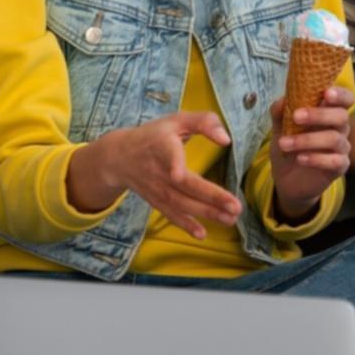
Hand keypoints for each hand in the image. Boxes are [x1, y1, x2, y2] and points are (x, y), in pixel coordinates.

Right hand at [69, 112, 240, 239]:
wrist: (118, 157)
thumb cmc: (155, 135)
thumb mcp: (177, 120)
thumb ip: (204, 121)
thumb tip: (226, 140)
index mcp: (163, 145)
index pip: (168, 155)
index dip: (173, 164)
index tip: (177, 174)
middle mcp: (158, 170)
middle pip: (184, 185)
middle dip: (210, 197)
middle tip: (235, 207)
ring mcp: (156, 188)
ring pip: (181, 203)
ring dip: (206, 213)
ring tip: (230, 219)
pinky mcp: (155, 200)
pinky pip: (170, 214)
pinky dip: (185, 225)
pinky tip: (201, 234)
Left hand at [271, 86, 354, 219]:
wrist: (286, 179)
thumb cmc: (288, 148)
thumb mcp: (279, 129)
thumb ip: (280, 113)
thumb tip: (283, 100)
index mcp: (328, 114)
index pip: (345, 100)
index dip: (340, 94)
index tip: (326, 93)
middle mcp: (339, 129)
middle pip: (341, 116)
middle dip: (319, 115)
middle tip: (296, 117)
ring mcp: (341, 148)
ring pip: (334, 139)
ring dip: (308, 140)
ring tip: (285, 144)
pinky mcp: (340, 167)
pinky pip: (335, 161)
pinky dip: (317, 158)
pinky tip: (300, 158)